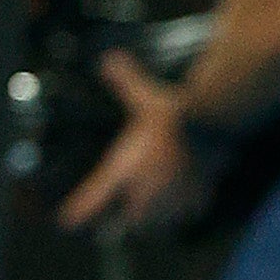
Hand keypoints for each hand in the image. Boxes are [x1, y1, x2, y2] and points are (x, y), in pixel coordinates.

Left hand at [54, 51, 204, 232]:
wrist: (214, 123)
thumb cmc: (175, 112)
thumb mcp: (145, 95)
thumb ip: (125, 80)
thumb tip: (107, 58)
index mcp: (125, 170)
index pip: (93, 199)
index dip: (78, 212)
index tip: (66, 221)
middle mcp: (144, 191)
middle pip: (127, 218)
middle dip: (124, 213)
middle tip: (122, 211)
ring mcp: (171, 199)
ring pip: (156, 221)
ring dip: (153, 215)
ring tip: (153, 204)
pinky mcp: (196, 199)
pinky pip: (185, 214)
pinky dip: (183, 209)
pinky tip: (183, 197)